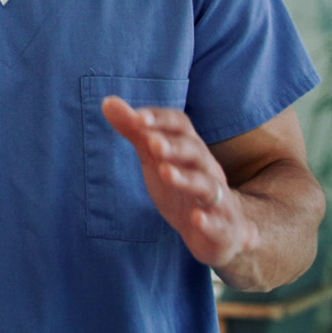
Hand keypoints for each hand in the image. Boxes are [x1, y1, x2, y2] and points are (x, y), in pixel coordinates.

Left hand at [101, 97, 260, 268]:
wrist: (223, 231)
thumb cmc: (182, 188)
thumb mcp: (156, 159)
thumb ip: (136, 132)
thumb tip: (107, 101)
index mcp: (191, 150)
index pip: (181, 125)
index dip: (161, 120)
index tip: (137, 118)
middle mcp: (207, 170)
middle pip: (195, 151)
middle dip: (174, 146)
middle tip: (152, 144)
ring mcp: (218, 199)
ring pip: (207, 185)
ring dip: (187, 178)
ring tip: (165, 173)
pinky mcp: (223, 228)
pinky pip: (219, 223)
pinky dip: (208, 220)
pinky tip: (196, 219)